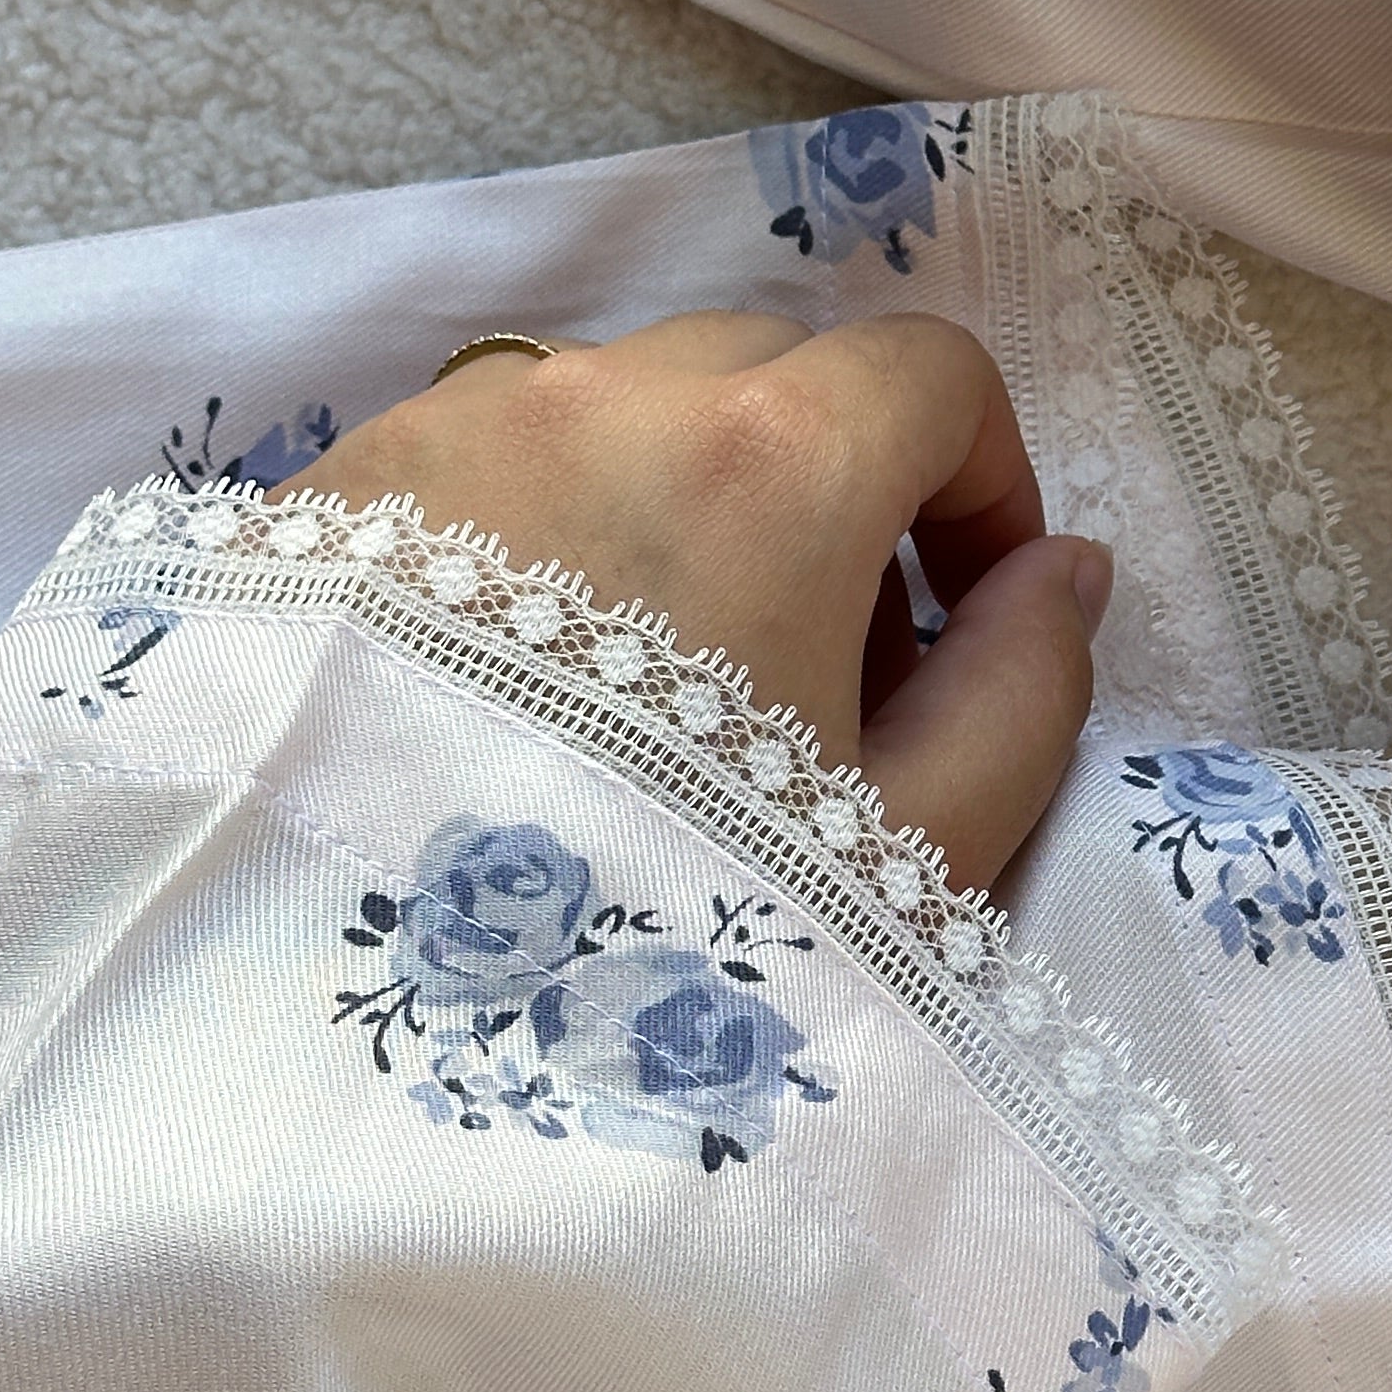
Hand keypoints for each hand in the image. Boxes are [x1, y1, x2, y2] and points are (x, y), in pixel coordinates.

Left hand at [280, 311, 1110, 891]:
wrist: (329, 1022)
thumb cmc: (653, 939)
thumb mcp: (906, 852)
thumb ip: (1026, 691)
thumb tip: (1062, 575)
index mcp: (771, 461)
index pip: (932, 372)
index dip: (981, 484)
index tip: (966, 611)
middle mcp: (604, 398)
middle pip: (773, 369)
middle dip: (832, 485)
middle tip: (819, 671)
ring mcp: (449, 431)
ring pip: (618, 401)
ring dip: (680, 496)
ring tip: (649, 688)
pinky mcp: (330, 493)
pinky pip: (482, 457)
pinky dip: (538, 526)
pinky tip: (512, 689)